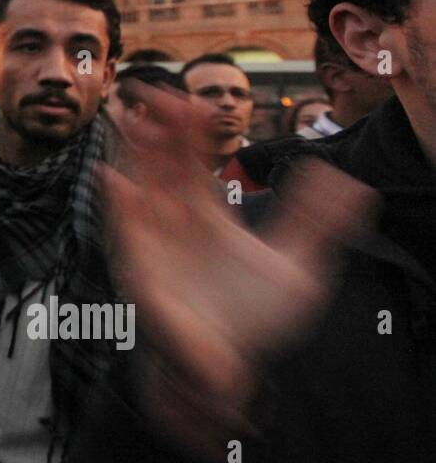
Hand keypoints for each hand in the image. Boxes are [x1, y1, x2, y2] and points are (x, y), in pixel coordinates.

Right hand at [102, 83, 375, 451]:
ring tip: (131, 119)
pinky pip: (125, 232)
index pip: (193, 159)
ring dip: (132, 154)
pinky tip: (114, 178)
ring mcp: (154, 243)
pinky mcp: (140, 271)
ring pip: (138, 186)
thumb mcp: (299, 266)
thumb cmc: (252, 322)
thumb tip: (347, 179)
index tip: (195, 99)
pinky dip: (118, 205)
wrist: (227, 372)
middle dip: (155, 126)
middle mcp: (174, 220)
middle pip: (160, 162)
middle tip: (152, 90)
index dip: (190, 129)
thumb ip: (318, 221)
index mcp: (206, 213)